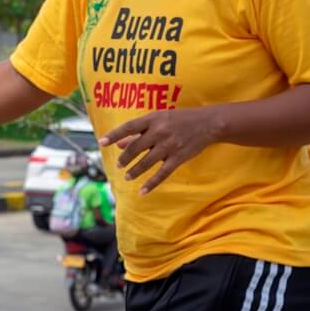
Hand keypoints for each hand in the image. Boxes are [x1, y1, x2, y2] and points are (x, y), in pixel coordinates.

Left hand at [98, 107, 220, 194]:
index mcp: (153, 119)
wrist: (207, 123)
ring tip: (127, 176)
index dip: (114, 135)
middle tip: (119, 165)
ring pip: (146, 162)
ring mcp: (169, 145)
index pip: (128, 127)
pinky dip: (151, 183)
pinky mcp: (178, 158)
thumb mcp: (159, 119)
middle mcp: (159, 132)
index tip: (101, 142)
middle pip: (136, 147)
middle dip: (125, 158)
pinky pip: (162, 173)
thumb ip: (139, 131)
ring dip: (134, 171)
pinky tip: (142, 191)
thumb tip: (119, 143)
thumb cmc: (179, 119)